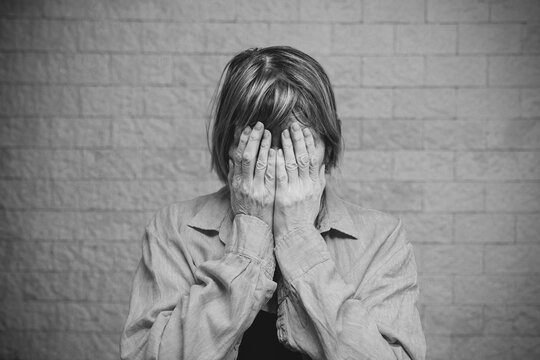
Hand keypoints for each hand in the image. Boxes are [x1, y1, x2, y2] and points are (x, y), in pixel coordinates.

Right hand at [228, 121, 276, 226]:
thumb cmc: (245, 209)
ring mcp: (258, 190)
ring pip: (261, 164)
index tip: (247, 127)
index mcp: (237, 182)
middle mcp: (245, 185)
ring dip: (265, 146)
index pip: (238, 157)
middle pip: (249, 157)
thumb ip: (234, 174)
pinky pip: (272, 176)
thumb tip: (232, 157)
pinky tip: (277, 150)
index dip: (243, 141)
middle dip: (254, 139)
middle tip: (260, 125)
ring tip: (270, 132)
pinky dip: (274, 162)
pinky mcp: (269, 196)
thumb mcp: (235, 192)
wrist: (254, 229)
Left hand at [273, 122, 325, 239]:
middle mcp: (308, 186)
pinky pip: (281, 176)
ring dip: (288, 146)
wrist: (297, 236)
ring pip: (293, 163)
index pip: (316, 159)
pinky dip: (278, 162)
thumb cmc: (304, 217)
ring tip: (282, 132)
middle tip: (294, 125)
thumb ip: (319, 180)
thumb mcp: (316, 198)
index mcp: (316, 185)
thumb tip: (323, 164)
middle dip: (299, 140)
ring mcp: (296, 191)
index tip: (307, 130)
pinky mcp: (284, 197)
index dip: (311, 143)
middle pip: (305, 157)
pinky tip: (274, 151)